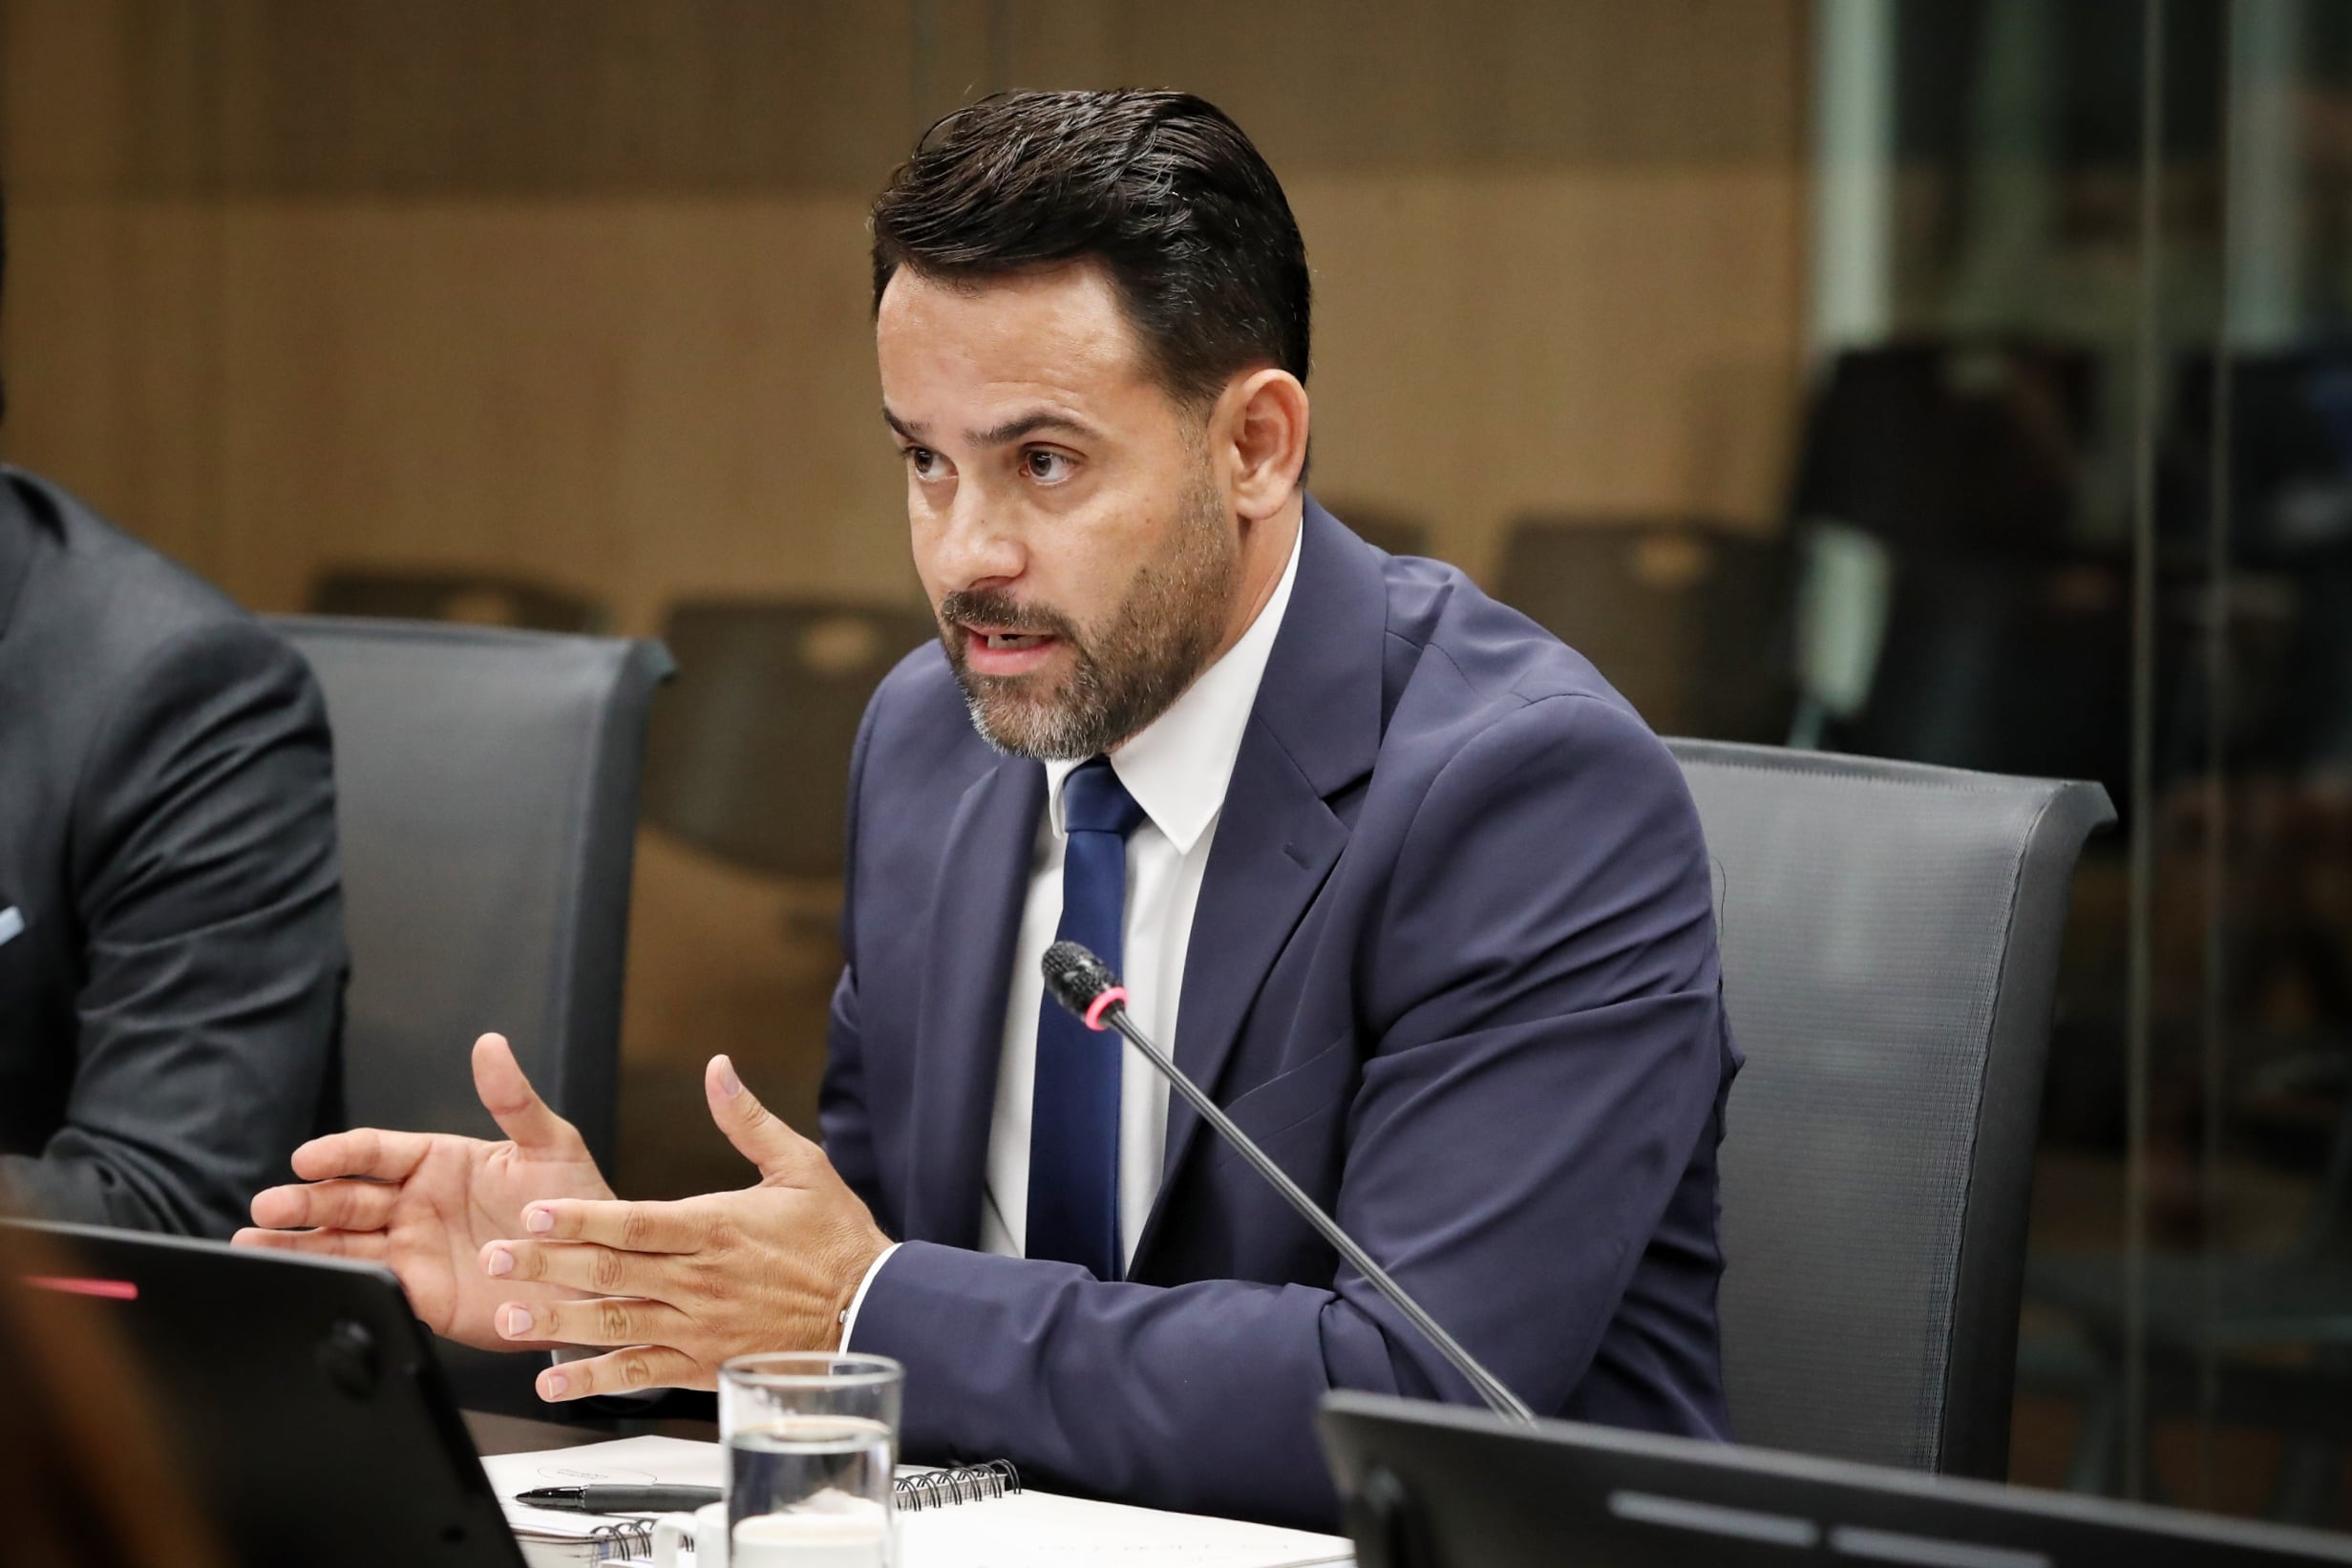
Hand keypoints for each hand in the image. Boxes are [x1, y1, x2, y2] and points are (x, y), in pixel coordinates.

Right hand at [234, 1034, 614, 1349]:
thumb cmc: (577, 1203)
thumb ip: (514, 1100)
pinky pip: (365, 1284)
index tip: (307, 1158)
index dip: (339, 1154)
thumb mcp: (551, 1146)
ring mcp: (411, 1249)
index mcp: (438, 1160)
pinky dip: (330, 1283)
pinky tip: (294, 1281)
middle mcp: (415, 1203)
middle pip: (346, 1197)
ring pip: (341, 1242)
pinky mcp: (417, 1293)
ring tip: (251, 1244)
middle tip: (268, 1206)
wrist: (597, 1272)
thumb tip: (491, 1044)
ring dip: (296, 1243)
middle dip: (304, 1200)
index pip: (374, 1152)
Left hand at [476, 1054, 890, 1400]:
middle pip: (610, 1272)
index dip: (581, 1217)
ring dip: (557, 1323)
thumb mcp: (800, 1165)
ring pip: (615, 1324)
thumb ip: (748, 1119)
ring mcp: (699, 1326)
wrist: (871, 1310)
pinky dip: (595, 1381)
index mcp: (716, 1227)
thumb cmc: (836, 1239)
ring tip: (507, 1319)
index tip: (534, 1211)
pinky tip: (554, 1383)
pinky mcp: (703, 1364)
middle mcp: (699, 1279)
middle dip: (546, 1264)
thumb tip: (719, 1069)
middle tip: (496, 1259)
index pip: (635, 1222)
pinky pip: (641, 1374)